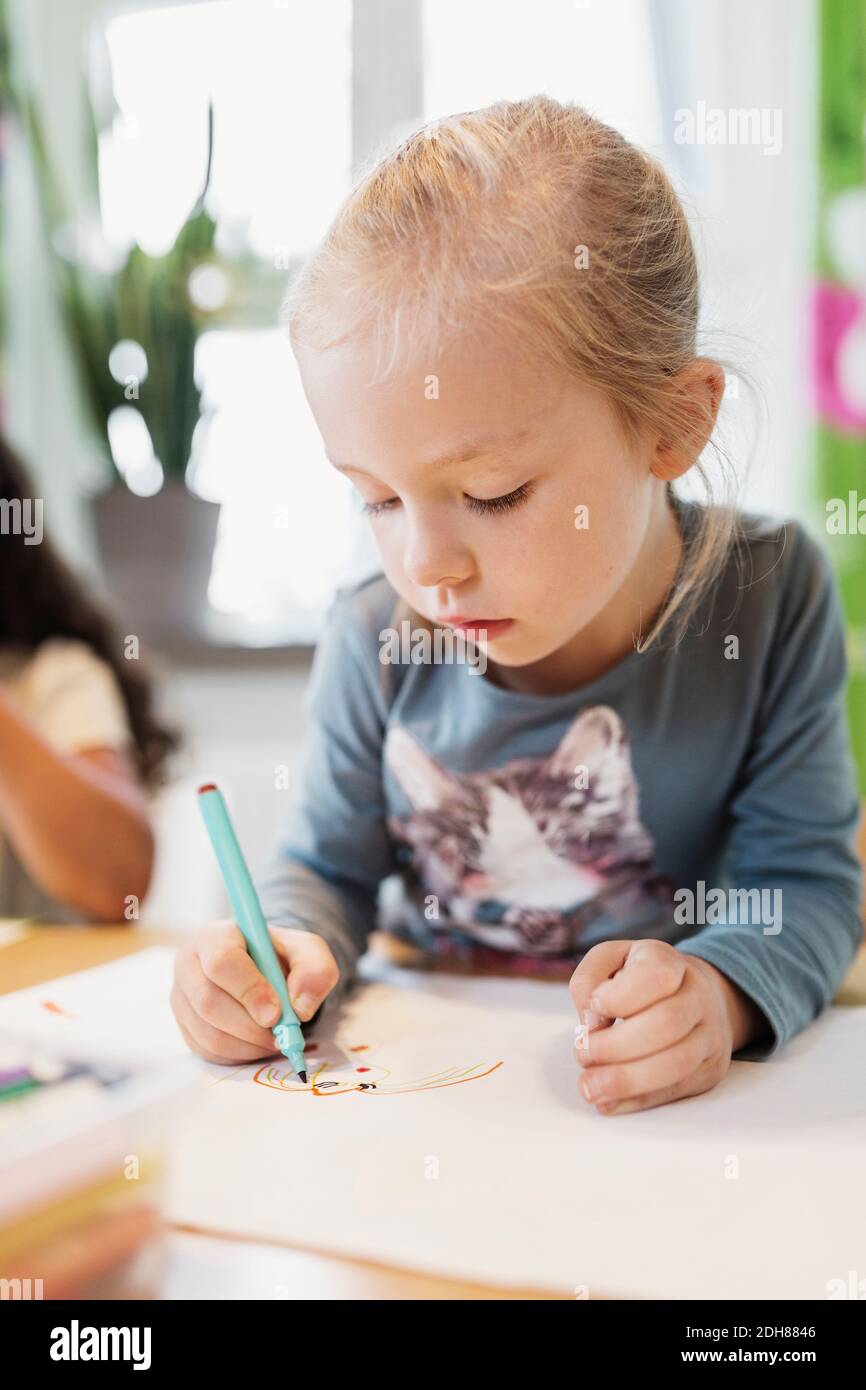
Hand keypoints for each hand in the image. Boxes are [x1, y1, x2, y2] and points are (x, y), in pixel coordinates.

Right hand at [171, 920, 339, 1063]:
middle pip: (209, 1003)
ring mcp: (181, 998)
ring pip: (208, 1033)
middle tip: (280, 1034)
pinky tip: (258, 1044)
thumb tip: (300, 1008)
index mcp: (213, 936)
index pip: (221, 963)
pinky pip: (208, 1051)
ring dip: (248, 1045)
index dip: (249, 991)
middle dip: (250, 1026)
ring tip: (273, 1039)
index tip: (276, 1012)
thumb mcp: (307, 950)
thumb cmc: (280, 956)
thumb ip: (315, 969)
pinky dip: (239, 1055)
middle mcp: (187, 965)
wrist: (262, 968)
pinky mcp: (185, 1027)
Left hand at [569, 938, 765, 1114]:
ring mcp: (710, 1035)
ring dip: (627, 1080)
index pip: (656, 975)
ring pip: (677, 1063)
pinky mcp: (709, 1070)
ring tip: (590, 1087)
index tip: (594, 1008)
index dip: (619, 997)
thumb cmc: (640, 979)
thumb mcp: (609, 960)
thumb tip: (592, 1024)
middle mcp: (698, 996)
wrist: (696, 995)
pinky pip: (676, 1090)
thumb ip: (589, 980)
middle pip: (667, 1024)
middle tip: (582, 1055)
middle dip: (616, 1046)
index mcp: (670, 963)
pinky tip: (609, 1102)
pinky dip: (638, 1100)